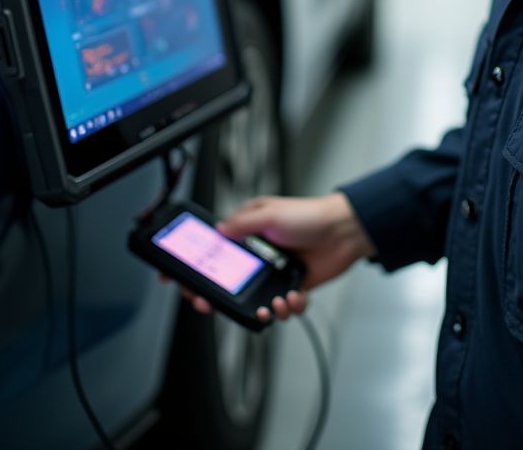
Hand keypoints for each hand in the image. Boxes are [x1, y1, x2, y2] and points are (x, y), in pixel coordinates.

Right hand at [176, 192, 375, 322]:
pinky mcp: (293, 287)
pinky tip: (292, 298)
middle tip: (211, 304)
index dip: (195, 267)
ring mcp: (275, 273)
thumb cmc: (309, 216)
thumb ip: (242, 224)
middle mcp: (258, 255)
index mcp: (248, 233)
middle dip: (218, 297)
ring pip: (255, 301)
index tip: (178, 280)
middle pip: (228, 283)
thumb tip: (218, 232)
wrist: (344, 231)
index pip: (214, 252)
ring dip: (261, 308)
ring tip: (272, 304)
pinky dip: (287, 309)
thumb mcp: (270, 213)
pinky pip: (283, 308)